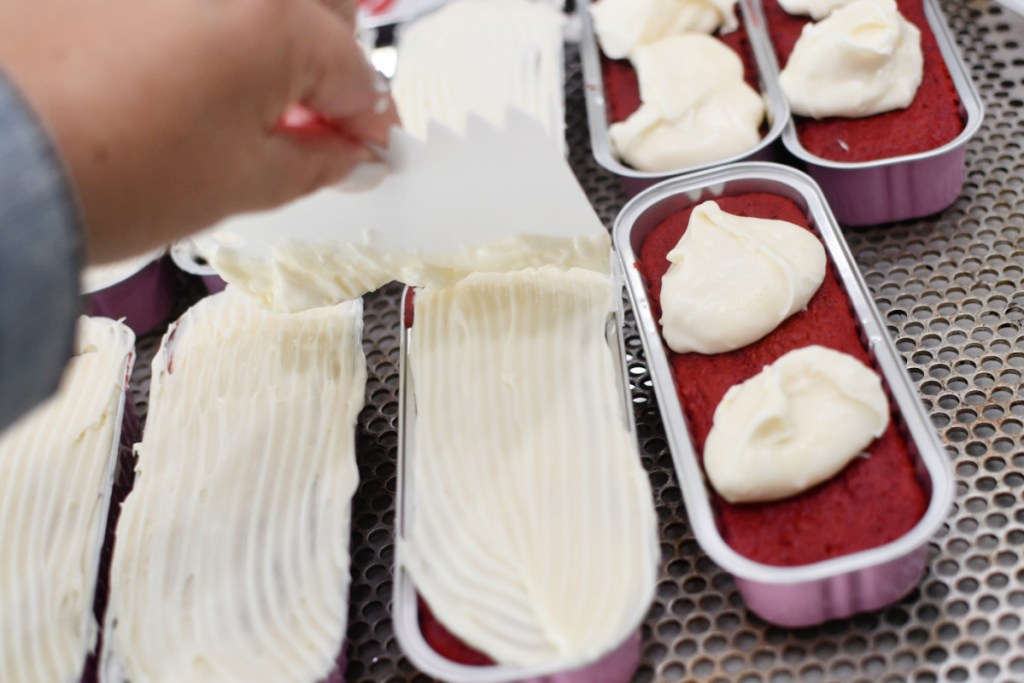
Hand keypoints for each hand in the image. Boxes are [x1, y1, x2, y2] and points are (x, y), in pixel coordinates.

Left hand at [0, 0, 398, 263]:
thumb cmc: (101, 171)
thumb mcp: (241, 185)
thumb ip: (315, 162)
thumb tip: (345, 152)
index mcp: (275, 21)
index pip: (359, 76)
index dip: (370, 124)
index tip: (367, 149)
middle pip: (323, 10)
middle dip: (334, 66)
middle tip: (318, 124)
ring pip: (262, 4)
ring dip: (278, 40)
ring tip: (253, 100)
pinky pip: (203, 5)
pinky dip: (217, 29)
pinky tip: (195, 74)